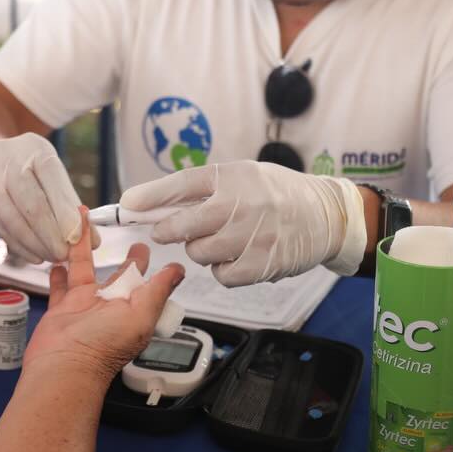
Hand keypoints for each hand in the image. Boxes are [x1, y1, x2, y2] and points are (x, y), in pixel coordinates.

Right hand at [0, 132, 94, 264]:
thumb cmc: (33, 170)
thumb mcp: (54, 176)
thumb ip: (72, 206)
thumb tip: (92, 241)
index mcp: (34, 149)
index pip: (52, 180)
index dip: (65, 212)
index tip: (78, 237)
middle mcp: (7, 161)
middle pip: (31, 203)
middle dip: (51, 235)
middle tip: (65, 254)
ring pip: (13, 221)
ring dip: (36, 245)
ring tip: (53, 256)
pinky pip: (1, 230)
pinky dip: (21, 247)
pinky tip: (36, 255)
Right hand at [25, 209, 185, 377]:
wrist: (64, 365)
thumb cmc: (104, 345)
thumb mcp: (141, 315)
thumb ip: (157, 290)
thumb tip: (179, 270)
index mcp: (132, 309)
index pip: (143, 281)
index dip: (145, 262)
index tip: (147, 243)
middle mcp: (109, 307)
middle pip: (116, 274)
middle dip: (122, 257)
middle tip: (126, 235)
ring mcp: (84, 306)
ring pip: (84, 269)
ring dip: (82, 248)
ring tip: (80, 224)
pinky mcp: (62, 308)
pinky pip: (60, 285)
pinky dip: (59, 271)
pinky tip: (58, 258)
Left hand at [120, 161, 365, 285]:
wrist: (324, 215)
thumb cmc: (273, 193)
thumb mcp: (239, 176)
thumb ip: (198, 189)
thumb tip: (146, 202)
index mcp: (231, 176)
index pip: (181, 185)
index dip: (150, 196)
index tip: (128, 205)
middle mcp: (240, 203)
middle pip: (182, 225)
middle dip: (168, 230)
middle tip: (168, 231)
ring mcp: (252, 235)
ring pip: (199, 253)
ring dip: (200, 250)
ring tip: (218, 240)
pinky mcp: (262, 264)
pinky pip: (222, 275)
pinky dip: (222, 270)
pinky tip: (234, 257)